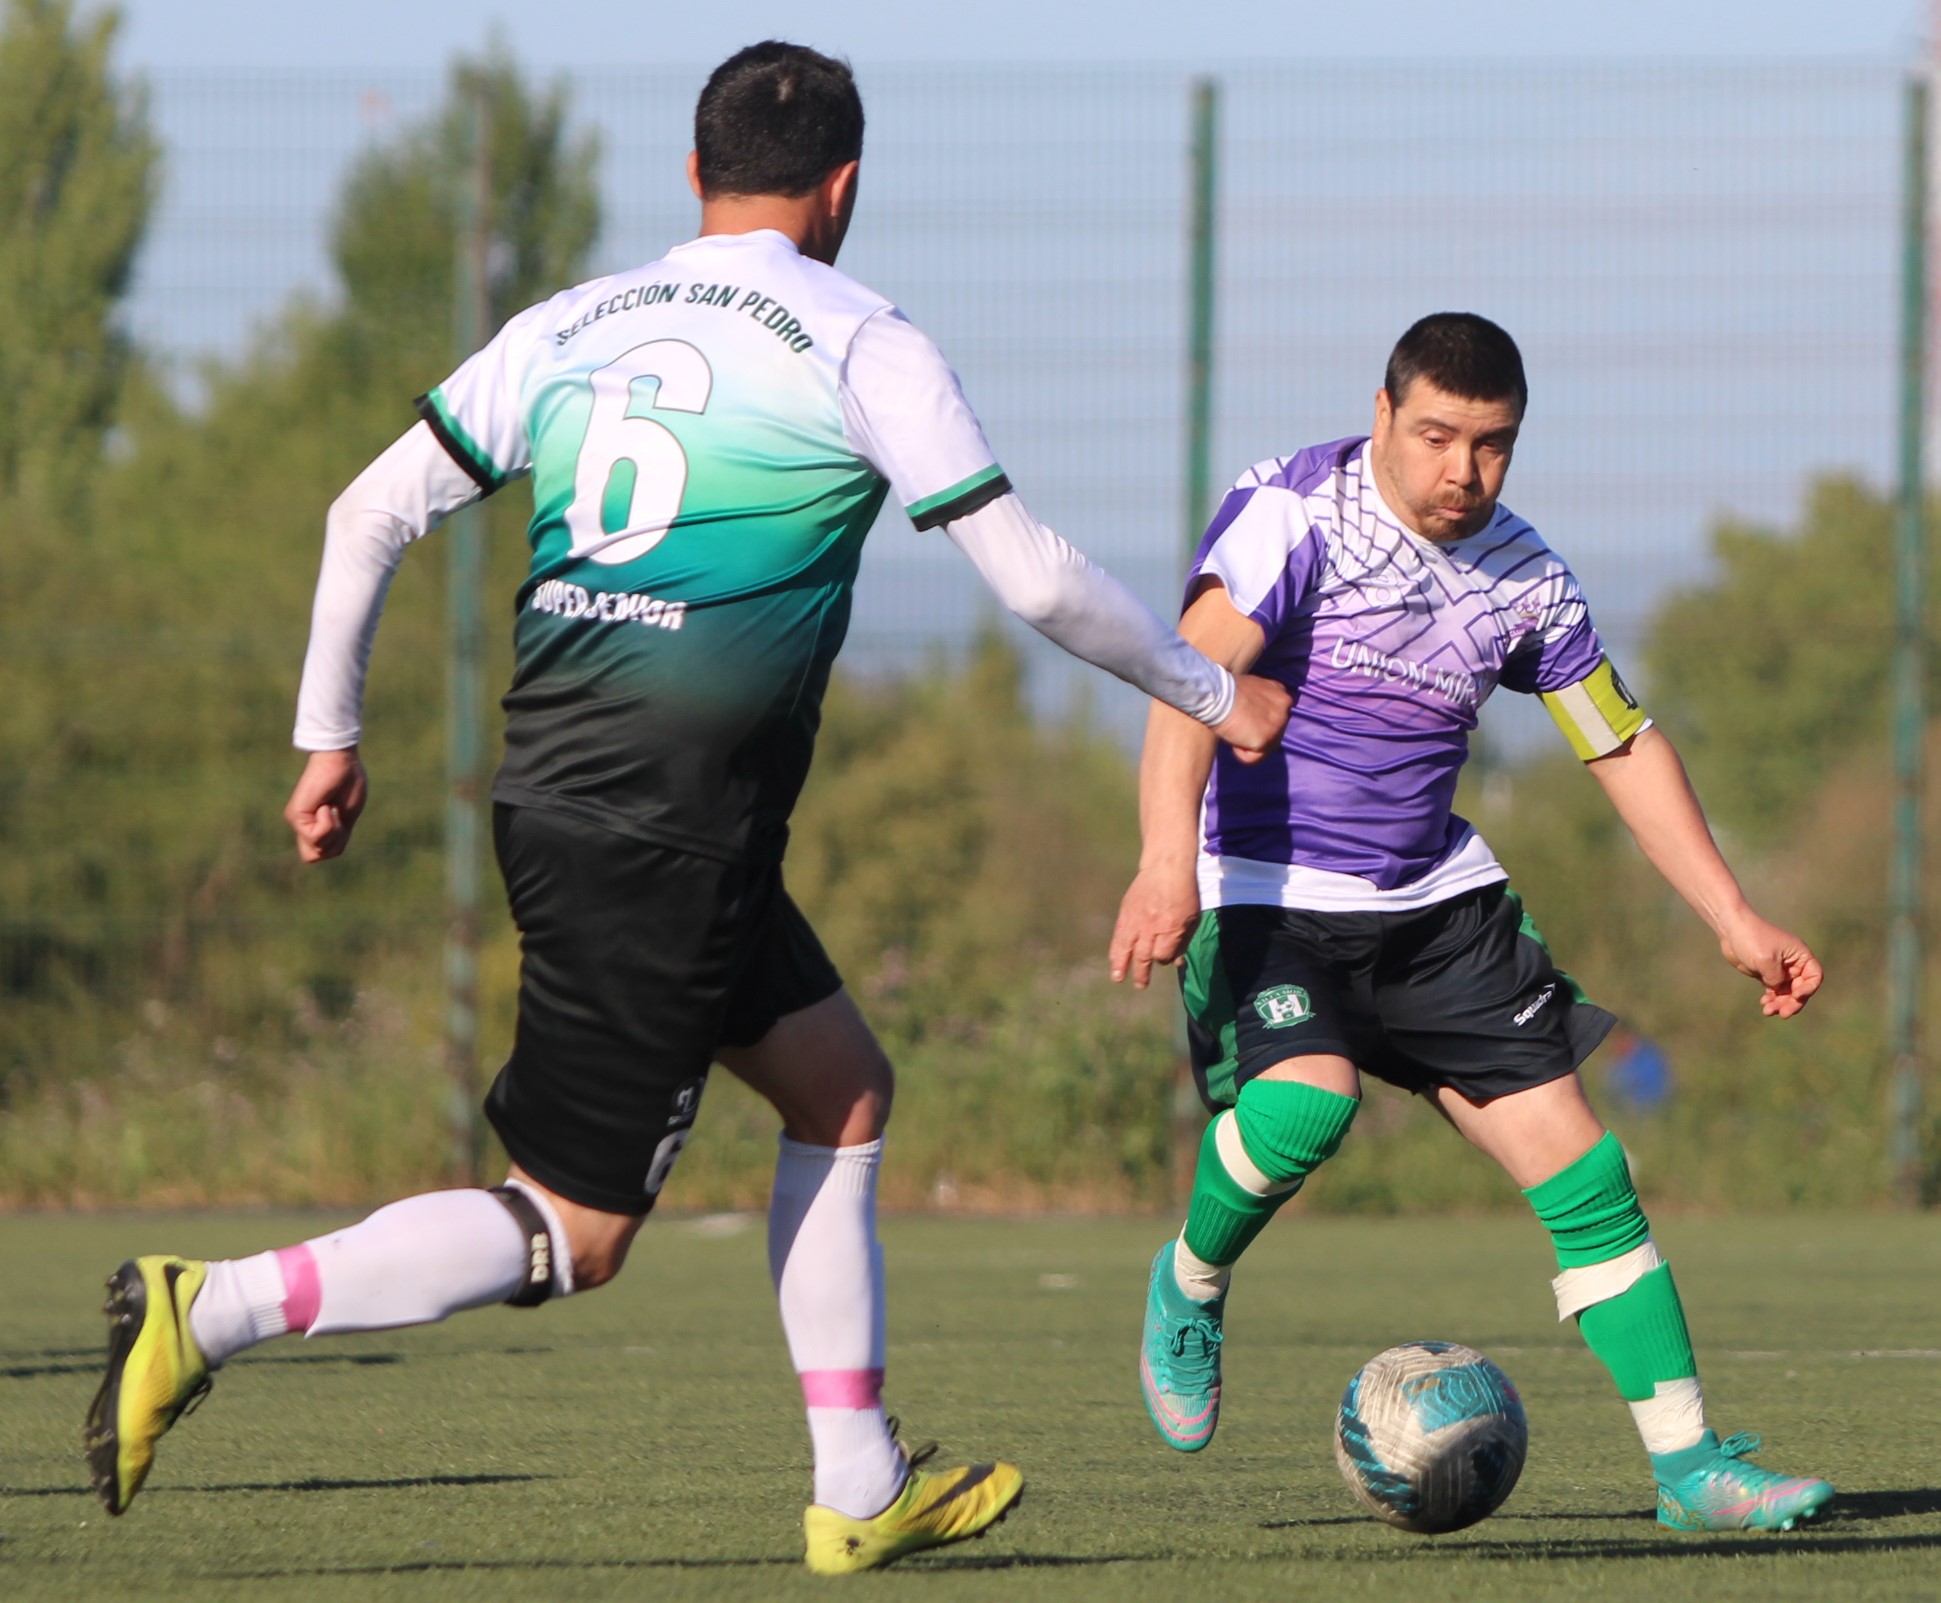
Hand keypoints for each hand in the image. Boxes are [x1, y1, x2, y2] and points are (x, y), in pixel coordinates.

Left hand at [284, 748, 368, 862]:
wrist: (342, 762)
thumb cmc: (348, 783)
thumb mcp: (346, 818)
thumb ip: (336, 836)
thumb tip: (327, 852)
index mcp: (313, 826)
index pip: (320, 854)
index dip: (336, 844)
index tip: (343, 822)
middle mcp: (300, 825)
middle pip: (313, 857)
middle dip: (332, 842)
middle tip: (336, 818)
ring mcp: (296, 821)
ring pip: (317, 849)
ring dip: (332, 830)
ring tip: (332, 808)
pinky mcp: (295, 815)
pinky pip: (316, 835)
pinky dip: (328, 822)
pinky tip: (327, 805)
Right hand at [1109, 864, 1201, 988]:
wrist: (1166, 867)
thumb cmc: (1185, 893)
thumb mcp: (1193, 918)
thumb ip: (1184, 941)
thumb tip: (1177, 963)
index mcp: (1171, 929)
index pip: (1163, 955)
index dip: (1163, 959)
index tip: (1164, 957)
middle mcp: (1152, 927)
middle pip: (1144, 956)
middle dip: (1142, 973)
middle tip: (1141, 986)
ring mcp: (1137, 920)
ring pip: (1126, 948)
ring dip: (1121, 965)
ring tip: (1118, 978)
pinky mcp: (1126, 913)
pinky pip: (1119, 935)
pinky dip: (1116, 949)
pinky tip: (1114, 960)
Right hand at [1212, 673, 1290, 765]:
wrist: (1217, 694)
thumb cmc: (1225, 690)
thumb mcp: (1252, 687)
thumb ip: (1261, 701)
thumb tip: (1256, 714)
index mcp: (1282, 695)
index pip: (1276, 720)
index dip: (1257, 722)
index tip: (1244, 718)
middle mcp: (1285, 709)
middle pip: (1273, 736)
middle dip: (1255, 735)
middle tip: (1237, 725)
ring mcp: (1278, 726)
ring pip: (1264, 749)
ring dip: (1247, 744)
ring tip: (1234, 730)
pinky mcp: (1266, 740)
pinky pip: (1252, 758)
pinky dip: (1240, 753)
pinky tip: (1232, 738)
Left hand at [1717, 910, 1822, 1017]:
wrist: (1731, 929)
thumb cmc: (1751, 939)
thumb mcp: (1766, 961)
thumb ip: (1776, 979)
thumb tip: (1777, 990)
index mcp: (1800, 955)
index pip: (1814, 976)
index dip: (1809, 989)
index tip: (1797, 995)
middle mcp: (1792, 963)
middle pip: (1800, 988)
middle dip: (1793, 1002)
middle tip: (1783, 1014)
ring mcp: (1779, 969)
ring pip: (1786, 992)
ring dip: (1780, 1003)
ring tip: (1768, 1011)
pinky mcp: (1766, 973)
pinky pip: (1774, 991)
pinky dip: (1771, 999)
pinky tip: (1764, 1004)